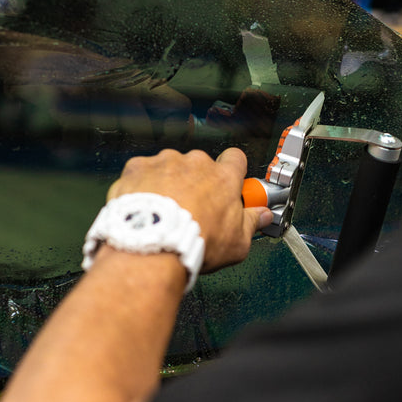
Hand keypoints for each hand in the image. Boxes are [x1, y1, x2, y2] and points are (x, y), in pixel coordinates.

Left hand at [106, 148, 272, 271]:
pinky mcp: (139, 167)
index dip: (233, 170)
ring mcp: (166, 162)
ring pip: (171, 168)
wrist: (153, 242)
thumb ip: (252, 223)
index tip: (229, 184)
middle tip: (192, 208)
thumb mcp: (237, 242)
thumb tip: (263, 216)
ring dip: (169, 183)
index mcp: (223, 178)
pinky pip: (143, 172)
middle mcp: (196, 164)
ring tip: (165, 211)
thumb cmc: (194, 241)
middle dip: (196, 183)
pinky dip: (144, 185)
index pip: (236, 159)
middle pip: (200, 166)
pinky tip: (146, 206)